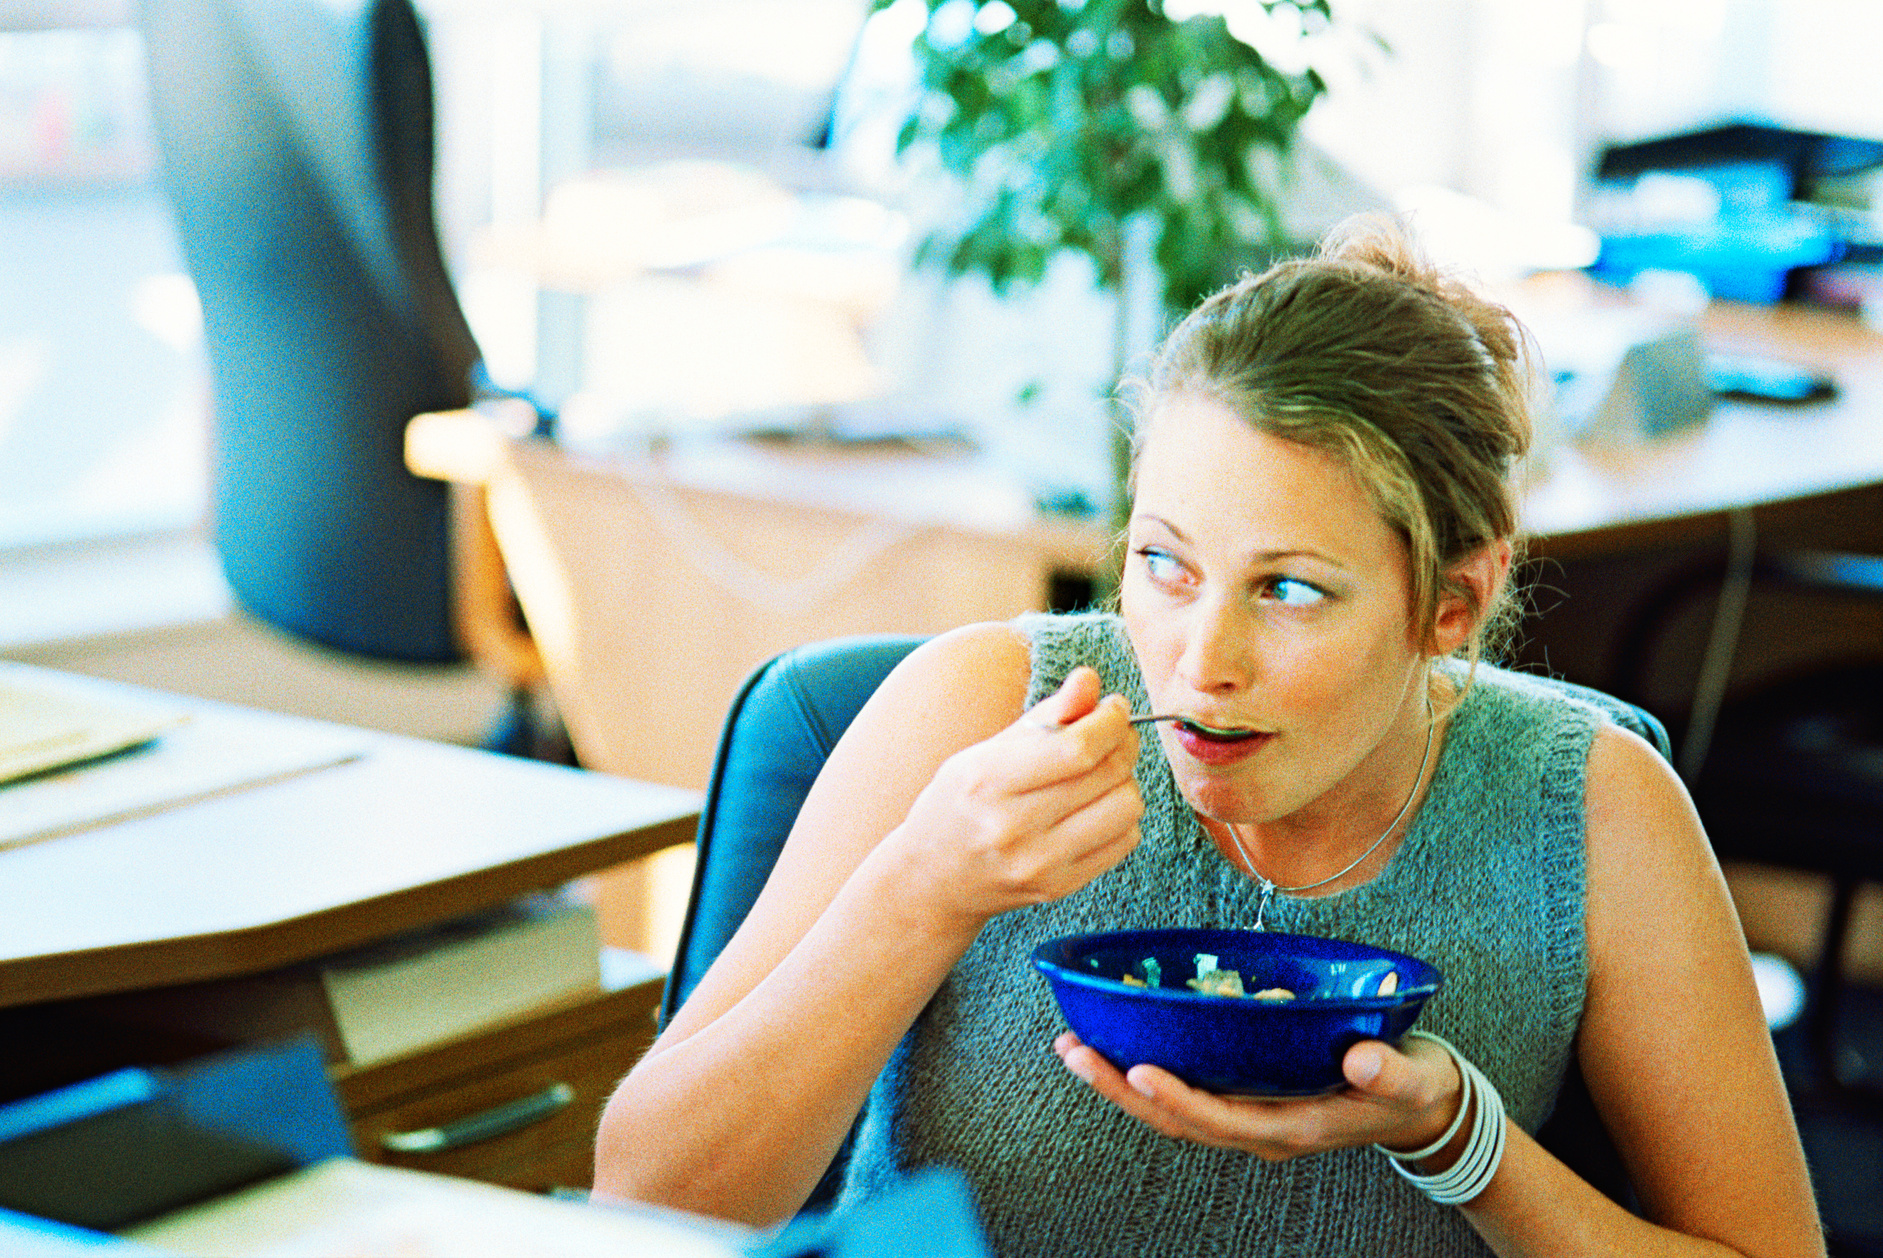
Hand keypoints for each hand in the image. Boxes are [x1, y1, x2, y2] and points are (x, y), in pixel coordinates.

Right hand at [885, 667, 1143, 925]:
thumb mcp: (988, 749)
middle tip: (1115, 733)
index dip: (1109, 721)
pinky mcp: (1060, 887)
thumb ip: (1045, 715)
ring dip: (1125, 781)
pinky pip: (1124, 841)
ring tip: (1102, 773)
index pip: (1076, 748)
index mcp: (987, 780)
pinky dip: (1121, 815)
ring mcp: (1038, 863)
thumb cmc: (961, 802)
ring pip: (1125, 807)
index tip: (1113, 708)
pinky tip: (1097, 807)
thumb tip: (1091, 681)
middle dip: (1123, 742)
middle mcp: (1012, 827)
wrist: (934, 877)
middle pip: (1106, 774)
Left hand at [1052, 1031, 1462, 1162]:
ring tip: (1073, 1049)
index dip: (1180, 1100)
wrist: (1418, 1108)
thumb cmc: (1410, 1087)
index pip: (1224, 1121)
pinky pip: (1185, 1096)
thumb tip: (1361, 1062)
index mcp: (1295, 1127)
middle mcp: (1261, 1130)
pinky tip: (1115, 1045)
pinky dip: (1146, 1074)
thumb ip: (1388, 1073)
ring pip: (1172, 1112)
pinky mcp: (1244, 1101)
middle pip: (1179, 1121)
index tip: (1139, 1071)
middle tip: (1073, 1052)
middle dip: (1123, 1089)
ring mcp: (1249, 1118)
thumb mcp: (1411, 1079)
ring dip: (1121, 1083)